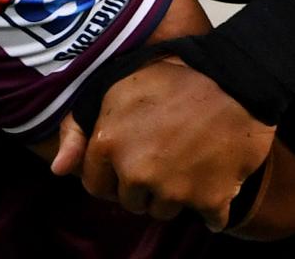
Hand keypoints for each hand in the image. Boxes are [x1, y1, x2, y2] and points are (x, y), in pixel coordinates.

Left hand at [52, 57, 272, 230]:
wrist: (236, 77)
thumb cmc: (174, 74)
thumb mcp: (116, 85)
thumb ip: (79, 127)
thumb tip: (58, 170)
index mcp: (108, 145)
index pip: (95, 185)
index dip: (111, 172)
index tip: (131, 157)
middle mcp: (136, 174)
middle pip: (131, 201)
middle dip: (142, 184)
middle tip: (163, 152)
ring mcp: (174, 191)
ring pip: (165, 210)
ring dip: (174, 194)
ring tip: (188, 158)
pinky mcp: (210, 200)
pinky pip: (209, 219)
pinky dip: (213, 204)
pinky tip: (215, 178)